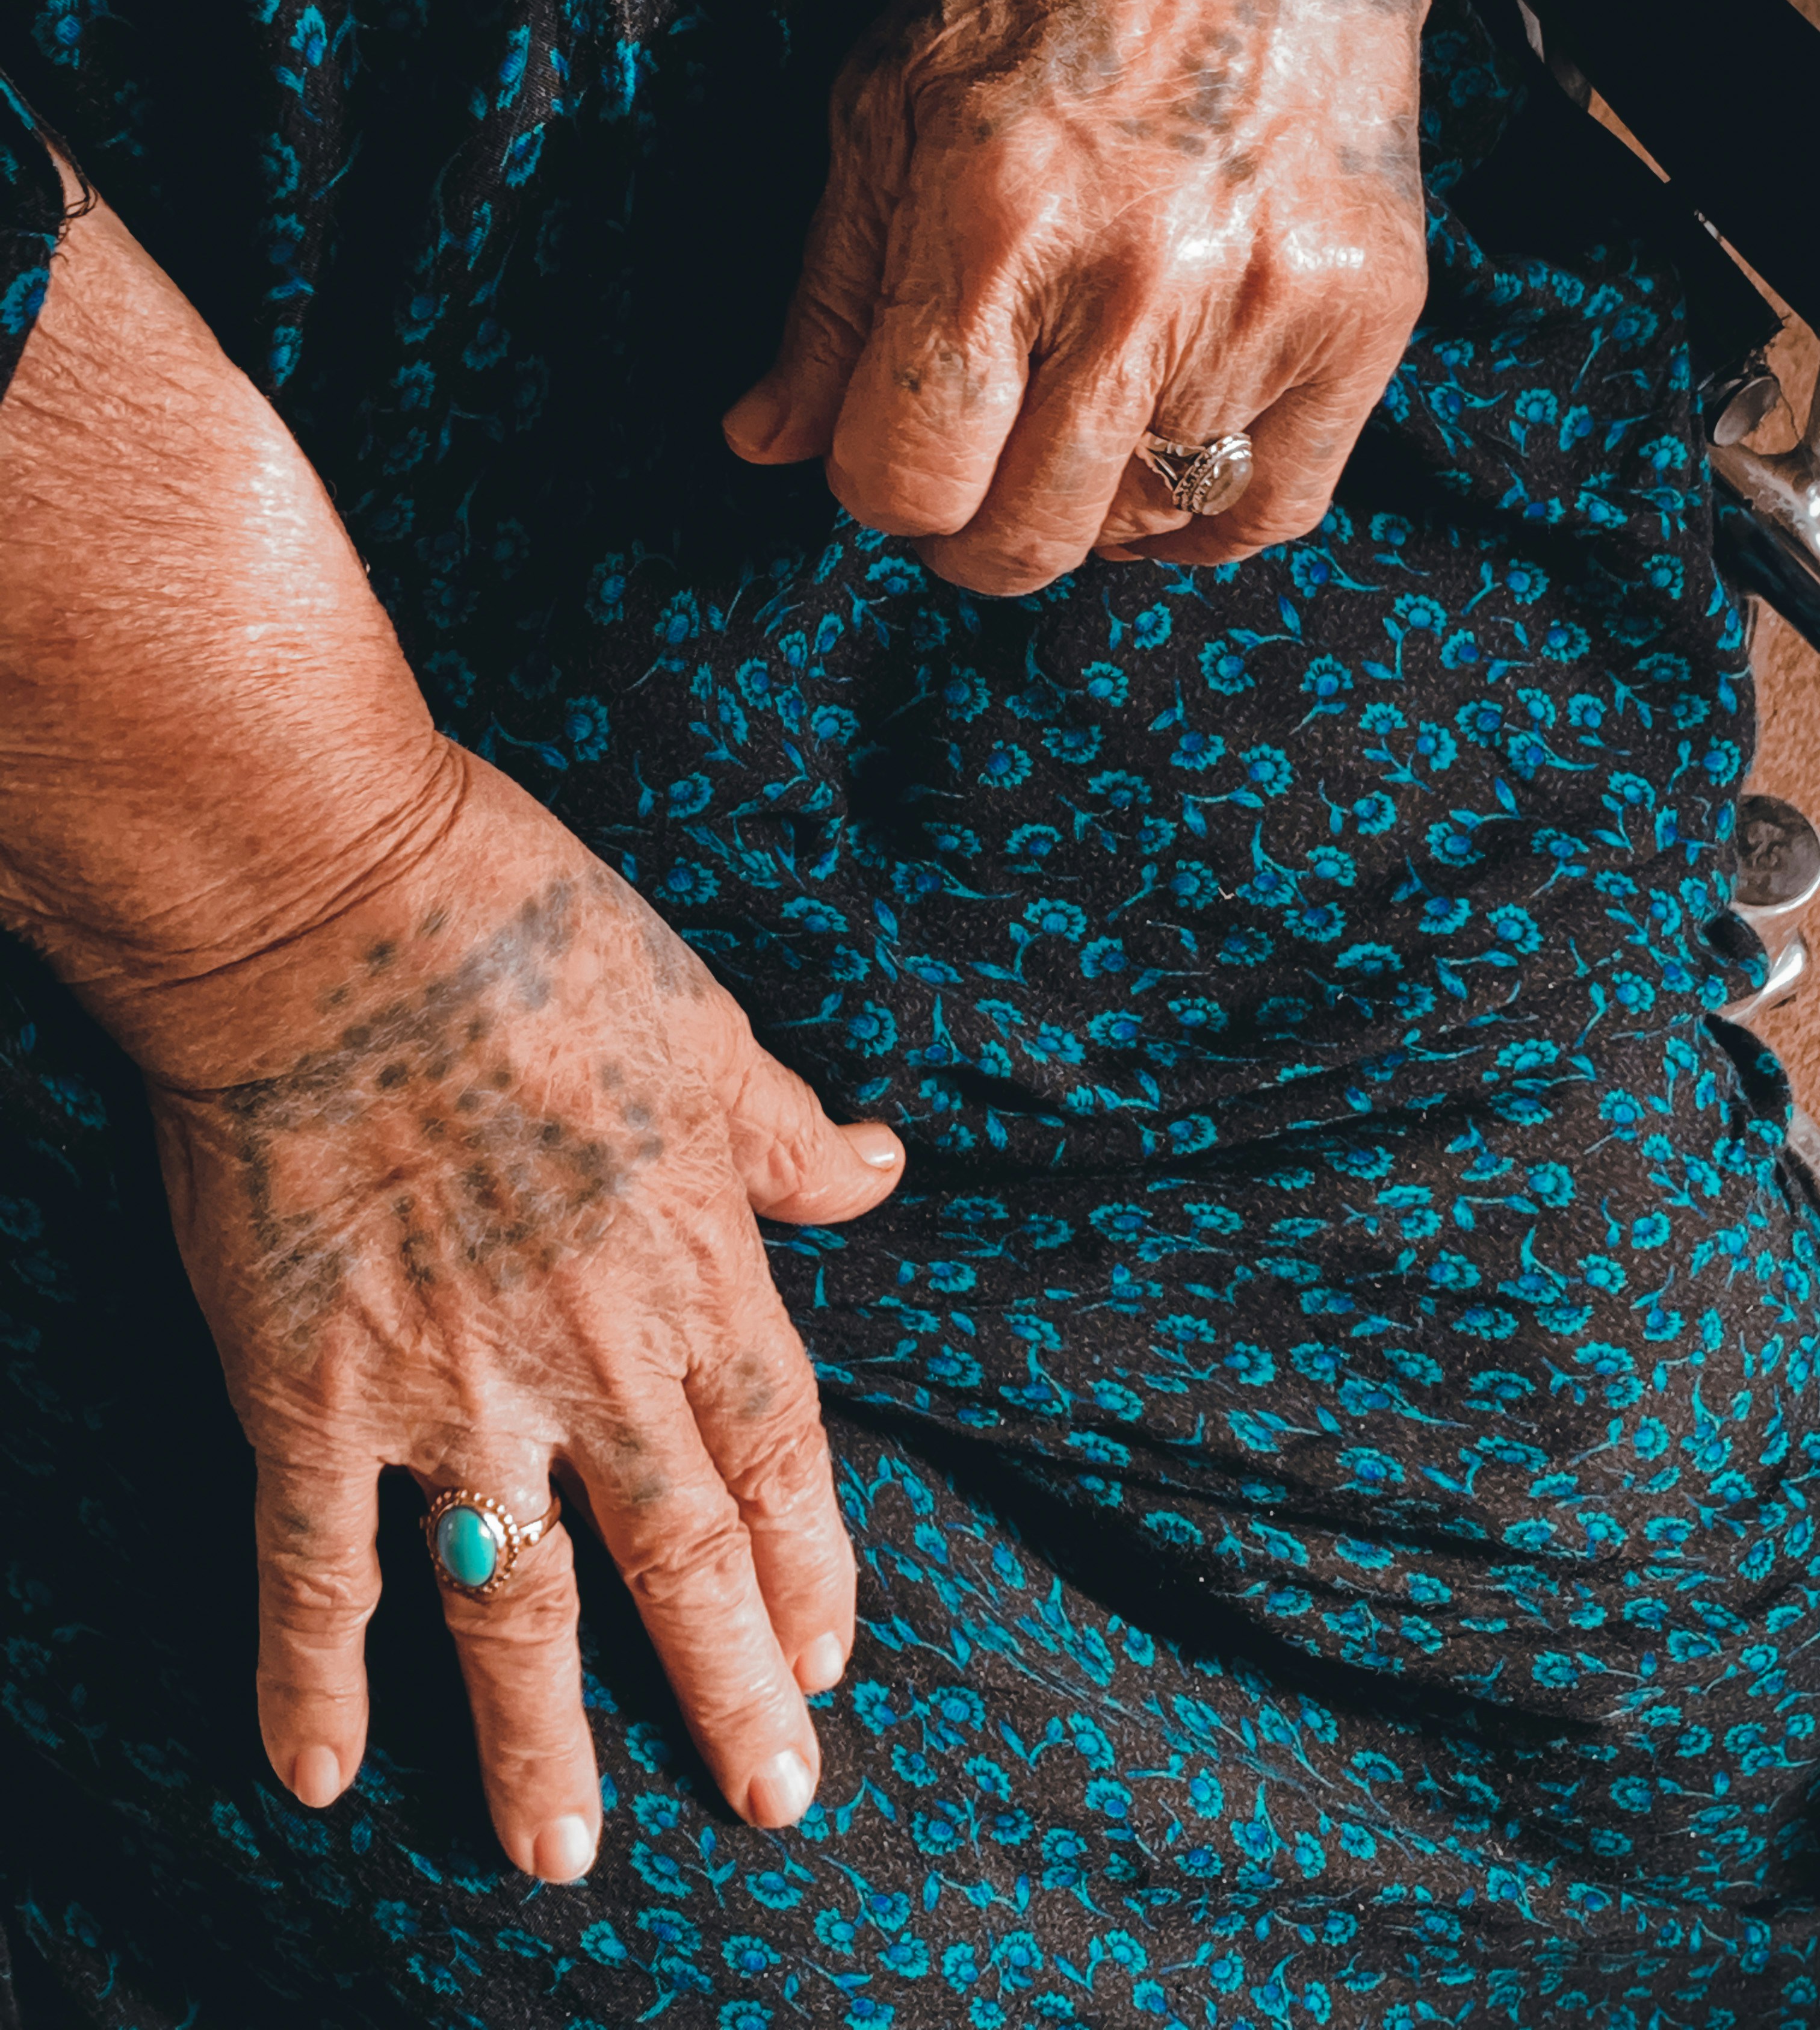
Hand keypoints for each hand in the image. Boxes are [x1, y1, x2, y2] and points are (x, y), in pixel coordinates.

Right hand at [143, 751, 902, 1876]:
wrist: (335, 911)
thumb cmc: (532, 941)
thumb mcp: (704, 1024)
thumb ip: (785, 1132)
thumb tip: (878, 1168)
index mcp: (694, 1270)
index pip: (778, 1459)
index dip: (812, 1566)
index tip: (831, 1654)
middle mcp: (588, 1360)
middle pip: (679, 1557)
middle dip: (730, 1686)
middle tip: (769, 1798)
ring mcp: (448, 1389)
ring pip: (514, 1600)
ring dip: (538, 1732)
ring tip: (562, 1851)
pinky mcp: (311, 1388)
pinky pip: (314, 1563)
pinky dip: (313, 1671)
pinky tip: (320, 1771)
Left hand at [724, 0, 1436, 594]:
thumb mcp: (886, 101)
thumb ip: (830, 296)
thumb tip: (767, 445)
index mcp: (990, 221)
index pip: (907, 474)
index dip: (876, 493)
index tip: (889, 459)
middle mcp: (1135, 279)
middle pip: (1025, 537)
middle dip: (965, 535)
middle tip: (965, 474)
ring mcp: (1263, 304)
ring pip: (1141, 528)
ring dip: (1082, 510)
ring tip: (1064, 427)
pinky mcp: (1364, 313)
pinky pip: (1272, 509)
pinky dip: (1204, 520)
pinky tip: (1159, 464)